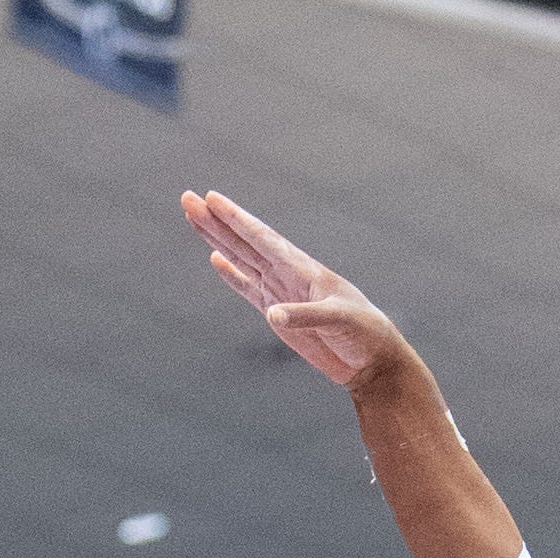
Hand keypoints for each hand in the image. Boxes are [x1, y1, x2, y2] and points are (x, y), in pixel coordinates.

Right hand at [182, 191, 409, 393]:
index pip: (262, 238)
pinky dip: (232, 275)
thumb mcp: (337, 322)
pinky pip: (248, 288)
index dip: (237, 220)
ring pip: (241, 259)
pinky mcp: (277, 314)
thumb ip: (304, 316)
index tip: (213, 199)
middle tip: (188, 198)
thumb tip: (271, 313)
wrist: (371, 359)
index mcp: (301, 269)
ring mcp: (280, 292)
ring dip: (217, 239)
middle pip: (244, 242)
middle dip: (216, 222)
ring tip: (194, 216)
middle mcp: (287, 274)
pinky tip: (216, 259)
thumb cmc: (363, 333)